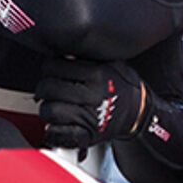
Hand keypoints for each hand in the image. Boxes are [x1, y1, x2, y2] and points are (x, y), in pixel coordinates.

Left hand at [35, 58, 150, 150]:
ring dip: (46, 108)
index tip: (51, 71)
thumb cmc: (120, 84)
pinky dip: (52, 130)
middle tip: (47, 89)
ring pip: (50, 111)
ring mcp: (90, 117)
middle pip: (48, 88)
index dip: (48, 67)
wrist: (139, 112)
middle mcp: (94, 95)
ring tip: (53, 105)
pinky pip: (60, 134)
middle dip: (43, 88)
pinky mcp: (89, 135)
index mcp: (97, 73)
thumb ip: (86, 55)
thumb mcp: (110, 61)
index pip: (53, 66)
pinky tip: (55, 124)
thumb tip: (59, 47)